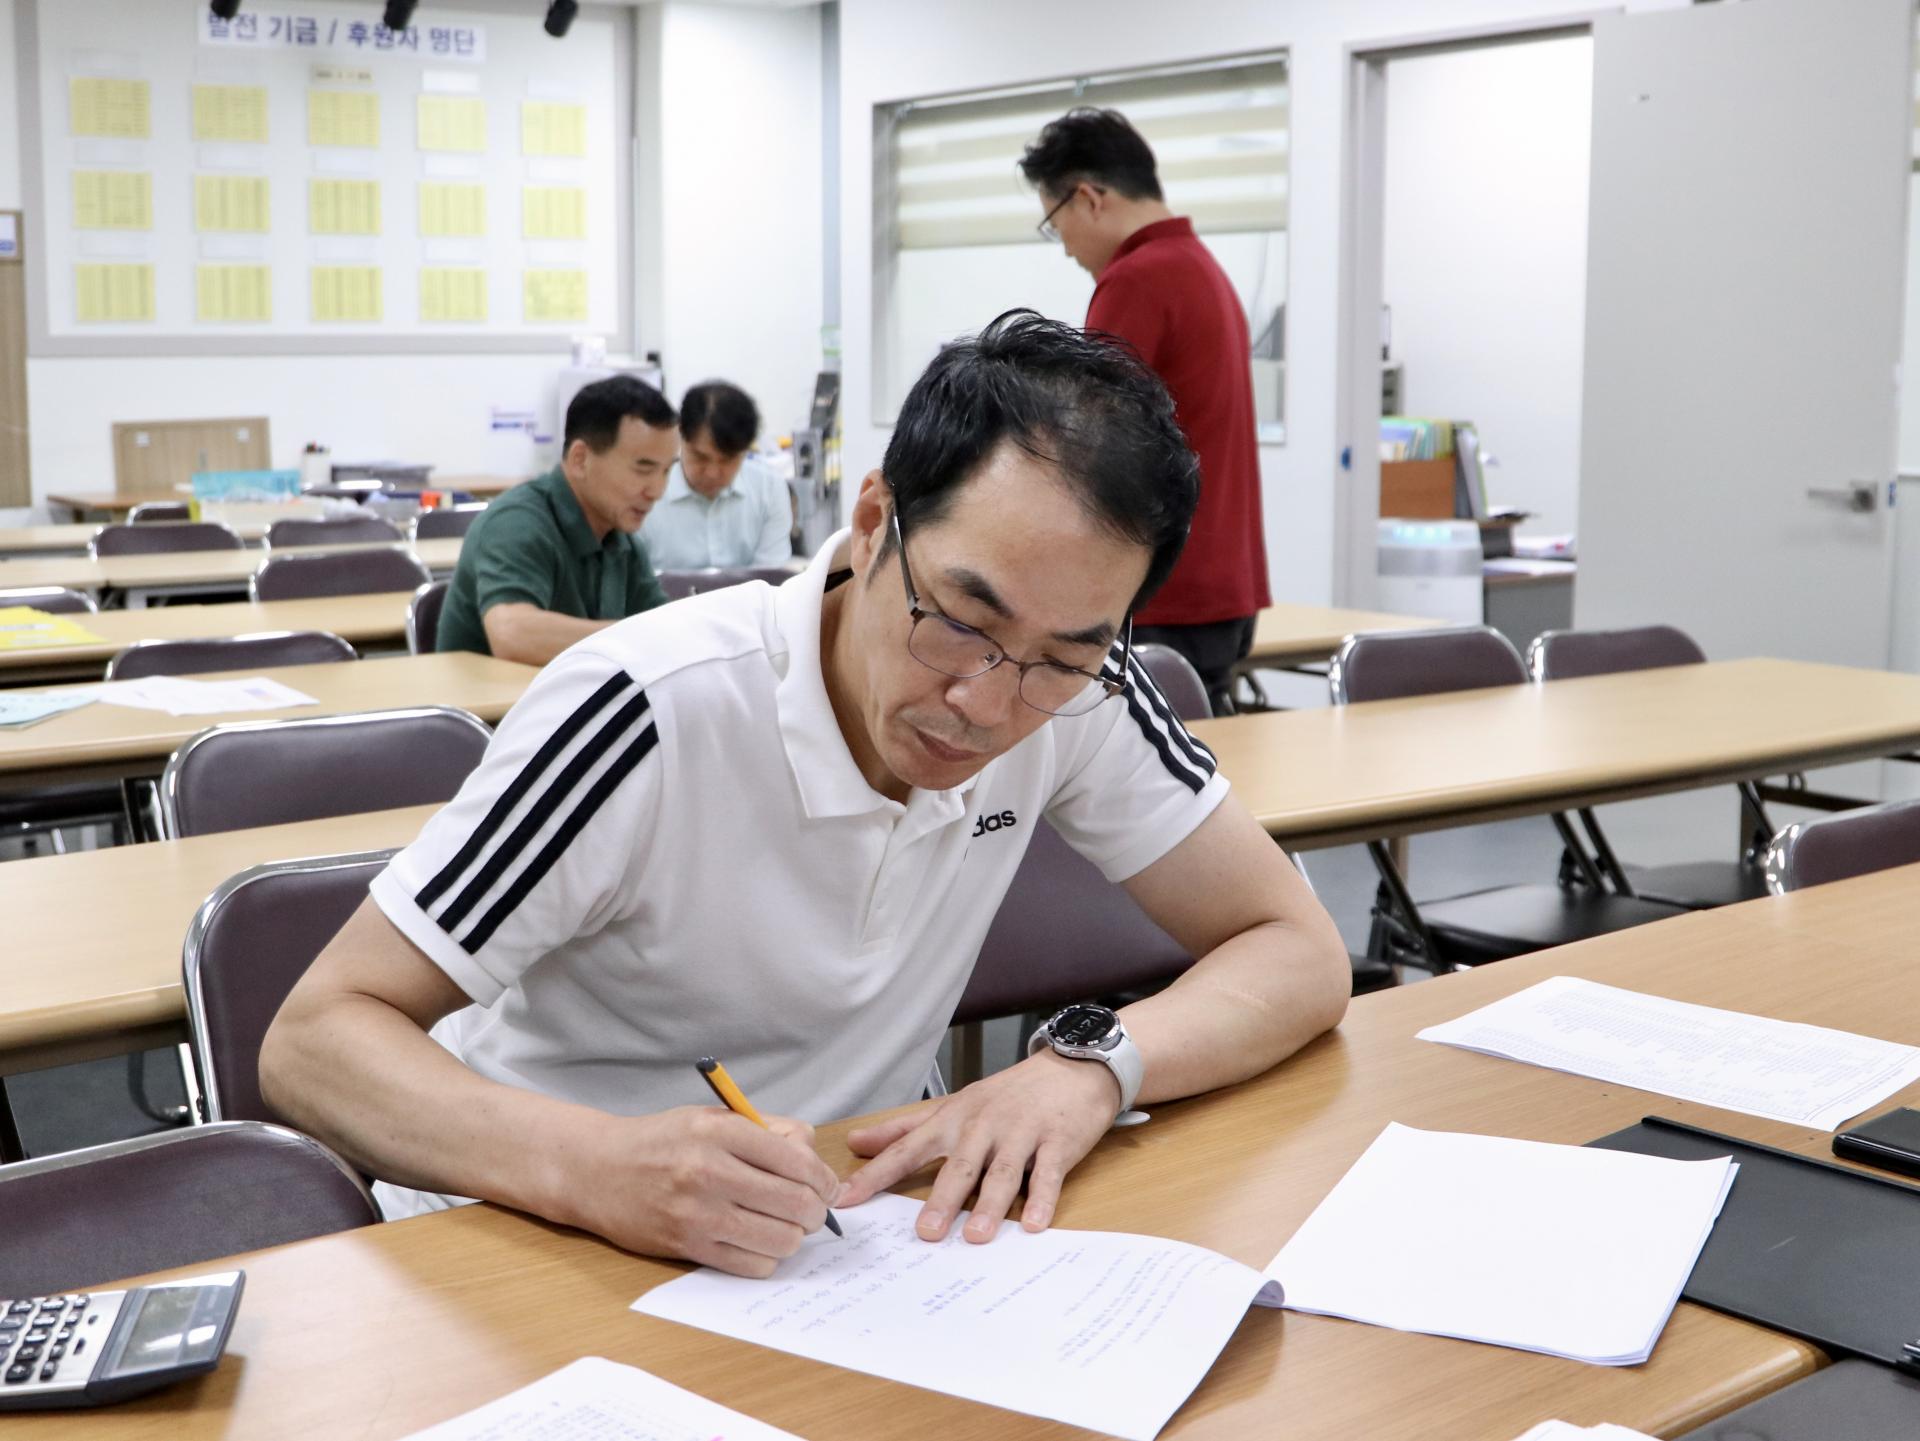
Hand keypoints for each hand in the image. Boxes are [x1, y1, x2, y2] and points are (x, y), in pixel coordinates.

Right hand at [556, 1106, 839, 1277]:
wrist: (597, 1170)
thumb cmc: (663, 1141)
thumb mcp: (713, 1118)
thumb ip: (767, 1130)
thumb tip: (814, 1158)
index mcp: (720, 1131)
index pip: (797, 1160)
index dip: (824, 1178)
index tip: (827, 1186)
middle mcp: (709, 1171)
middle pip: (796, 1202)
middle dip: (816, 1211)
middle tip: (813, 1211)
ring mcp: (697, 1213)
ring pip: (780, 1238)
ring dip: (794, 1237)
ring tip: (786, 1226)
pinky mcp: (686, 1246)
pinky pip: (751, 1265)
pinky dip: (766, 1257)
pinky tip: (758, 1242)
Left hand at [837, 1052, 1118, 1243]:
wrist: (1072, 1068)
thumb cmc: (1008, 1094)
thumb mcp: (953, 1105)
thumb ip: (904, 1129)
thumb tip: (855, 1143)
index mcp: (954, 1119)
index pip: (908, 1149)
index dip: (877, 1174)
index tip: (847, 1199)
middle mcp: (984, 1126)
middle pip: (959, 1165)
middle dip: (942, 1199)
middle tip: (925, 1233)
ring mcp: (1022, 1133)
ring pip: (1002, 1172)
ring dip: (990, 1205)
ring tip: (976, 1236)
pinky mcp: (1058, 1142)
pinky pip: (1049, 1173)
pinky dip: (1043, 1199)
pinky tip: (1035, 1224)